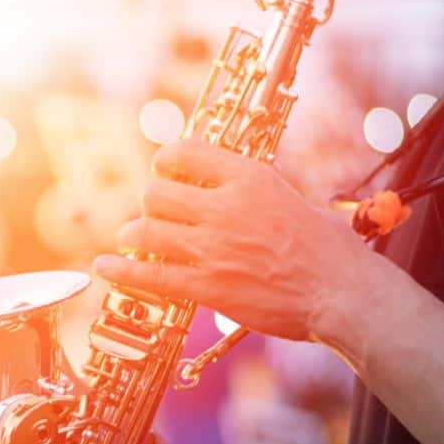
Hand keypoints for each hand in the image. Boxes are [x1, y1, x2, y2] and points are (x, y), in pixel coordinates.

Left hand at [93, 138, 365, 340]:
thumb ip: (251, 189)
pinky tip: (103, 266)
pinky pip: (148, 276)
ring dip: (133, 236)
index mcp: (248, 178)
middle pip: (156, 193)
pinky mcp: (206, 286)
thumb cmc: (325, 249)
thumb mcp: (290, 198)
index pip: (185, 152)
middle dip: (150, 205)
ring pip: (144, 231)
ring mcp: (212, 248)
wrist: (339, 292)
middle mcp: (224, 207)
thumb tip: (225, 182)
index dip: (165, 161)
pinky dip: (120, 270)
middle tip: (155, 217)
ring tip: (131, 241)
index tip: (164, 172)